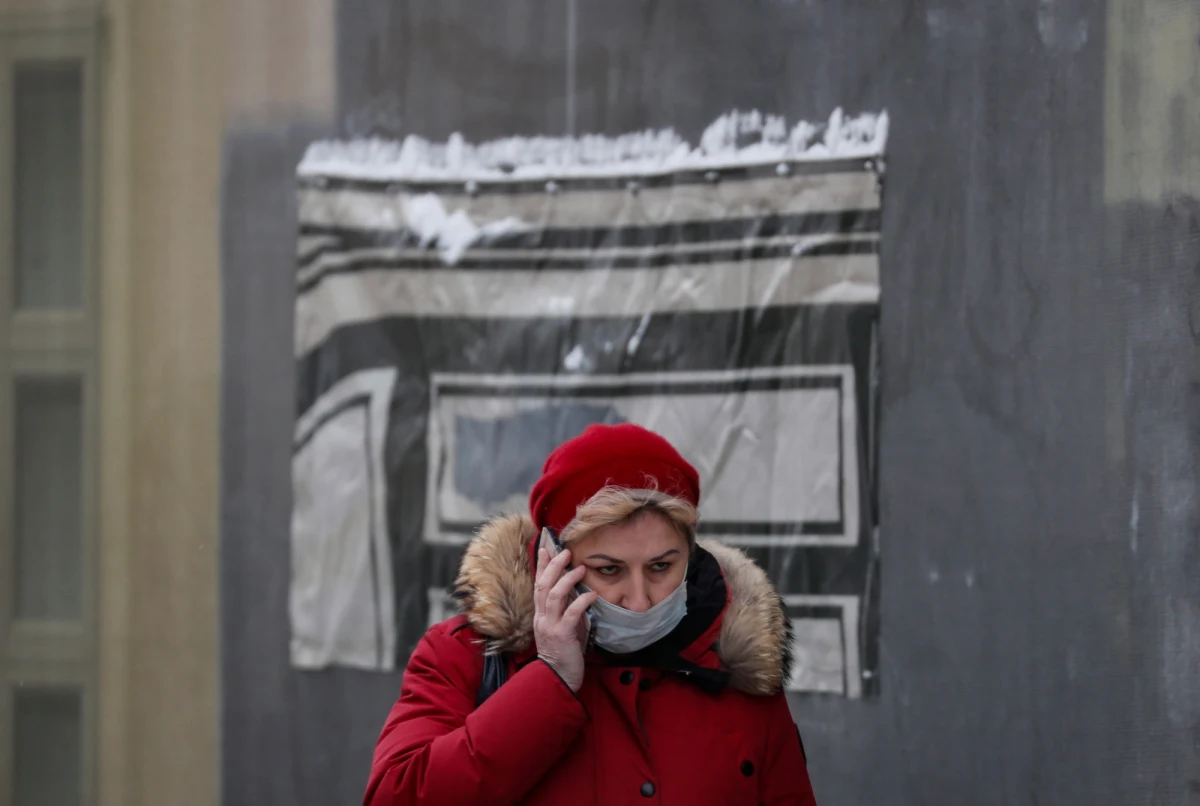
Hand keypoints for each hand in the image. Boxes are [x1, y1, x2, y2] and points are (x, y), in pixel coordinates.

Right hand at [533, 546, 598, 691]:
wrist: (556, 678)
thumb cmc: (563, 652)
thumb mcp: (562, 627)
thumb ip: (566, 611)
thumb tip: (578, 593)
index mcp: (541, 614)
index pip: (538, 585)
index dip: (541, 566)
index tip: (546, 549)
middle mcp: (542, 617)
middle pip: (543, 585)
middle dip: (553, 566)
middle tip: (565, 552)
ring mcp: (550, 626)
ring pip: (554, 596)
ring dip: (567, 580)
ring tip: (580, 569)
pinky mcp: (562, 635)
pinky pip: (570, 614)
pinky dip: (581, 602)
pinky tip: (592, 595)